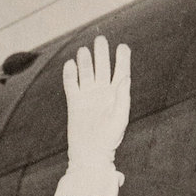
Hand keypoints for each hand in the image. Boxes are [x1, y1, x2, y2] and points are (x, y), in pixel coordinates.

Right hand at [54, 35, 130, 195]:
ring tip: (84, 50)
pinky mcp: (74, 102)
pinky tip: (70, 64)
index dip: (122, 59)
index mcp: (116, 96)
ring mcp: (88, 96)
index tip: (122, 47)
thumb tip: (125, 77)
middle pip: (102, 68)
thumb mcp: (119, 118)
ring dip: (85, 61)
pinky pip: (71, 84)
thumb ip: (123, 98)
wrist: (90, 155)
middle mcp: (102, 93)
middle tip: (100, 40)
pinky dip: (70, 74)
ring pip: (86, 72)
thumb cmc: (109, 140)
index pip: (120, 72)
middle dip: (101, 53)